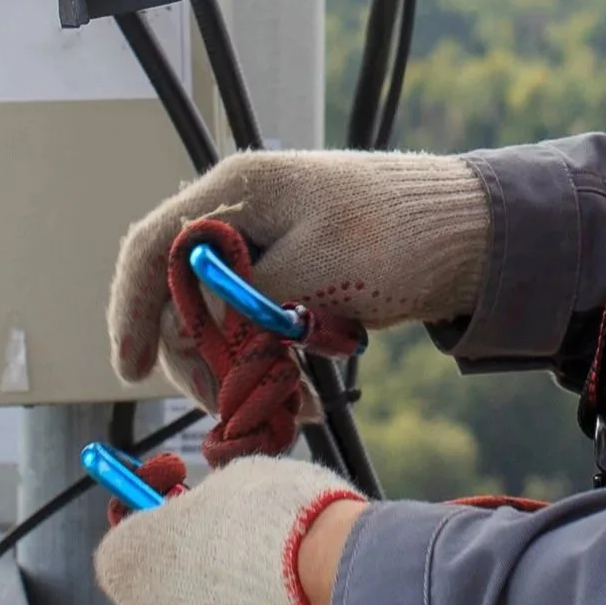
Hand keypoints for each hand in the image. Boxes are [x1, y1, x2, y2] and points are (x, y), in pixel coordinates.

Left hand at [95, 454, 364, 604]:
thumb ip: (202, 507)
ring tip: (279, 594)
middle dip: (191, 581)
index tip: (187, 520)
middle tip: (243, 556)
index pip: (122, 550)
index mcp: (129, 564)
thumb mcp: (234, 481)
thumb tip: (203, 516)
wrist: (346, 593)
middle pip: (158, 601)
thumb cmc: (287, 523)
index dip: (158, 531)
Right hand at [107, 148, 489, 405]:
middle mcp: (243, 214)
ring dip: (242, 370)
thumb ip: (243, 302)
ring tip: (287, 412)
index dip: (129, 309)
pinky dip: (272, 365)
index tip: (131, 370)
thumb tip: (194, 338)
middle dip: (199, 358)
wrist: (476, 236)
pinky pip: (259, 326)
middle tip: (230, 408)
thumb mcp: (314, 272)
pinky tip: (302, 401)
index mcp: (237, 192)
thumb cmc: (400, 236)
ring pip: (221, 320)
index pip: (151, 246)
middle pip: (180, 295)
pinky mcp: (296, 276)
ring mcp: (269, 245)